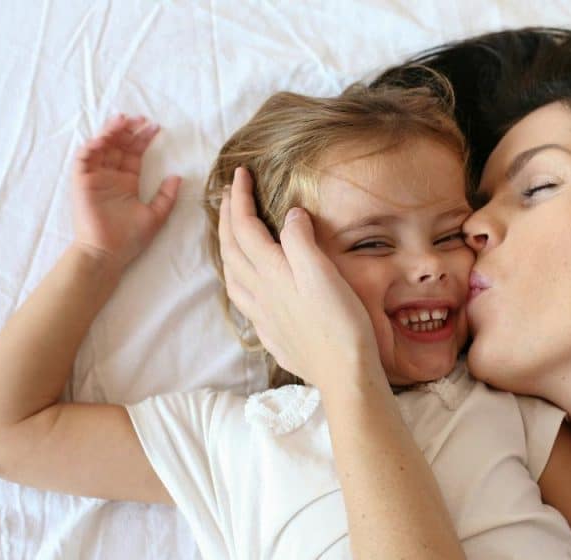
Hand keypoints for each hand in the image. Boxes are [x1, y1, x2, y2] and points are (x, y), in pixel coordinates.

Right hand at [70, 114, 180, 270]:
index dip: (143, 139)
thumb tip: (178, 176)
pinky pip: (83, 161)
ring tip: (123, 120)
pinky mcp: (81, 184)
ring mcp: (95, 179)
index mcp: (127, 182)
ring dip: (110, 133)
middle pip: (118, 147)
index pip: (134, 154)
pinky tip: (103, 139)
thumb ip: (167, 196)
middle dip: (128, 131)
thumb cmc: (131, 238)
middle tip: (140, 118)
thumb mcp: (156, 215)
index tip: (155, 127)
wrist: (108, 254)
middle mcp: (110, 177)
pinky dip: (91, 148)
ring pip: (101, 148)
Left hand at [218, 167, 381, 387]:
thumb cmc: (340, 323)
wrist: (344, 374)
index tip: (240, 174)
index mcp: (272, 272)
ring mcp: (263, 316)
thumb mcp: (323, 273)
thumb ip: (301, 240)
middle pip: (231, 249)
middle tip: (230, 195)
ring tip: (230, 235)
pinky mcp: (272, 334)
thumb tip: (290, 214)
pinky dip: (238, 279)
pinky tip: (248, 284)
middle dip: (227, 218)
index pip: (245, 227)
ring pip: (232, 276)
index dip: (240, 198)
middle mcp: (260, 292)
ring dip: (226, 248)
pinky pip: (243, 299)